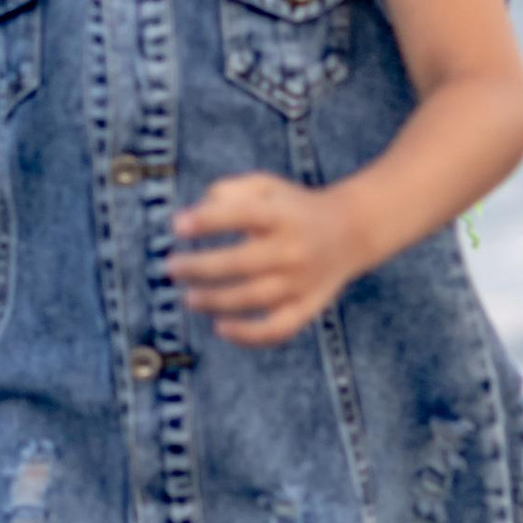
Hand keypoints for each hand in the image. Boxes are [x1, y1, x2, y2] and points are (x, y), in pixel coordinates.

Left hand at [169, 173, 364, 343]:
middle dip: (200, 267)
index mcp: (282, 215)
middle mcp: (294, 248)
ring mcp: (302, 281)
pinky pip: (279, 329)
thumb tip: (191, 216)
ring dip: (215, 301)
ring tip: (188, 298)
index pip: (242, 215)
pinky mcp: (309, 306)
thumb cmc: (293, 207)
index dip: (208, 221)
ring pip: (254, 298)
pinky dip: (249, 335)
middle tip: (171, 267)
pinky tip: (220, 328)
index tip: (177, 226)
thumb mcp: (267, 187)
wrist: (351, 230)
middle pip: (242, 262)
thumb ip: (229, 191)